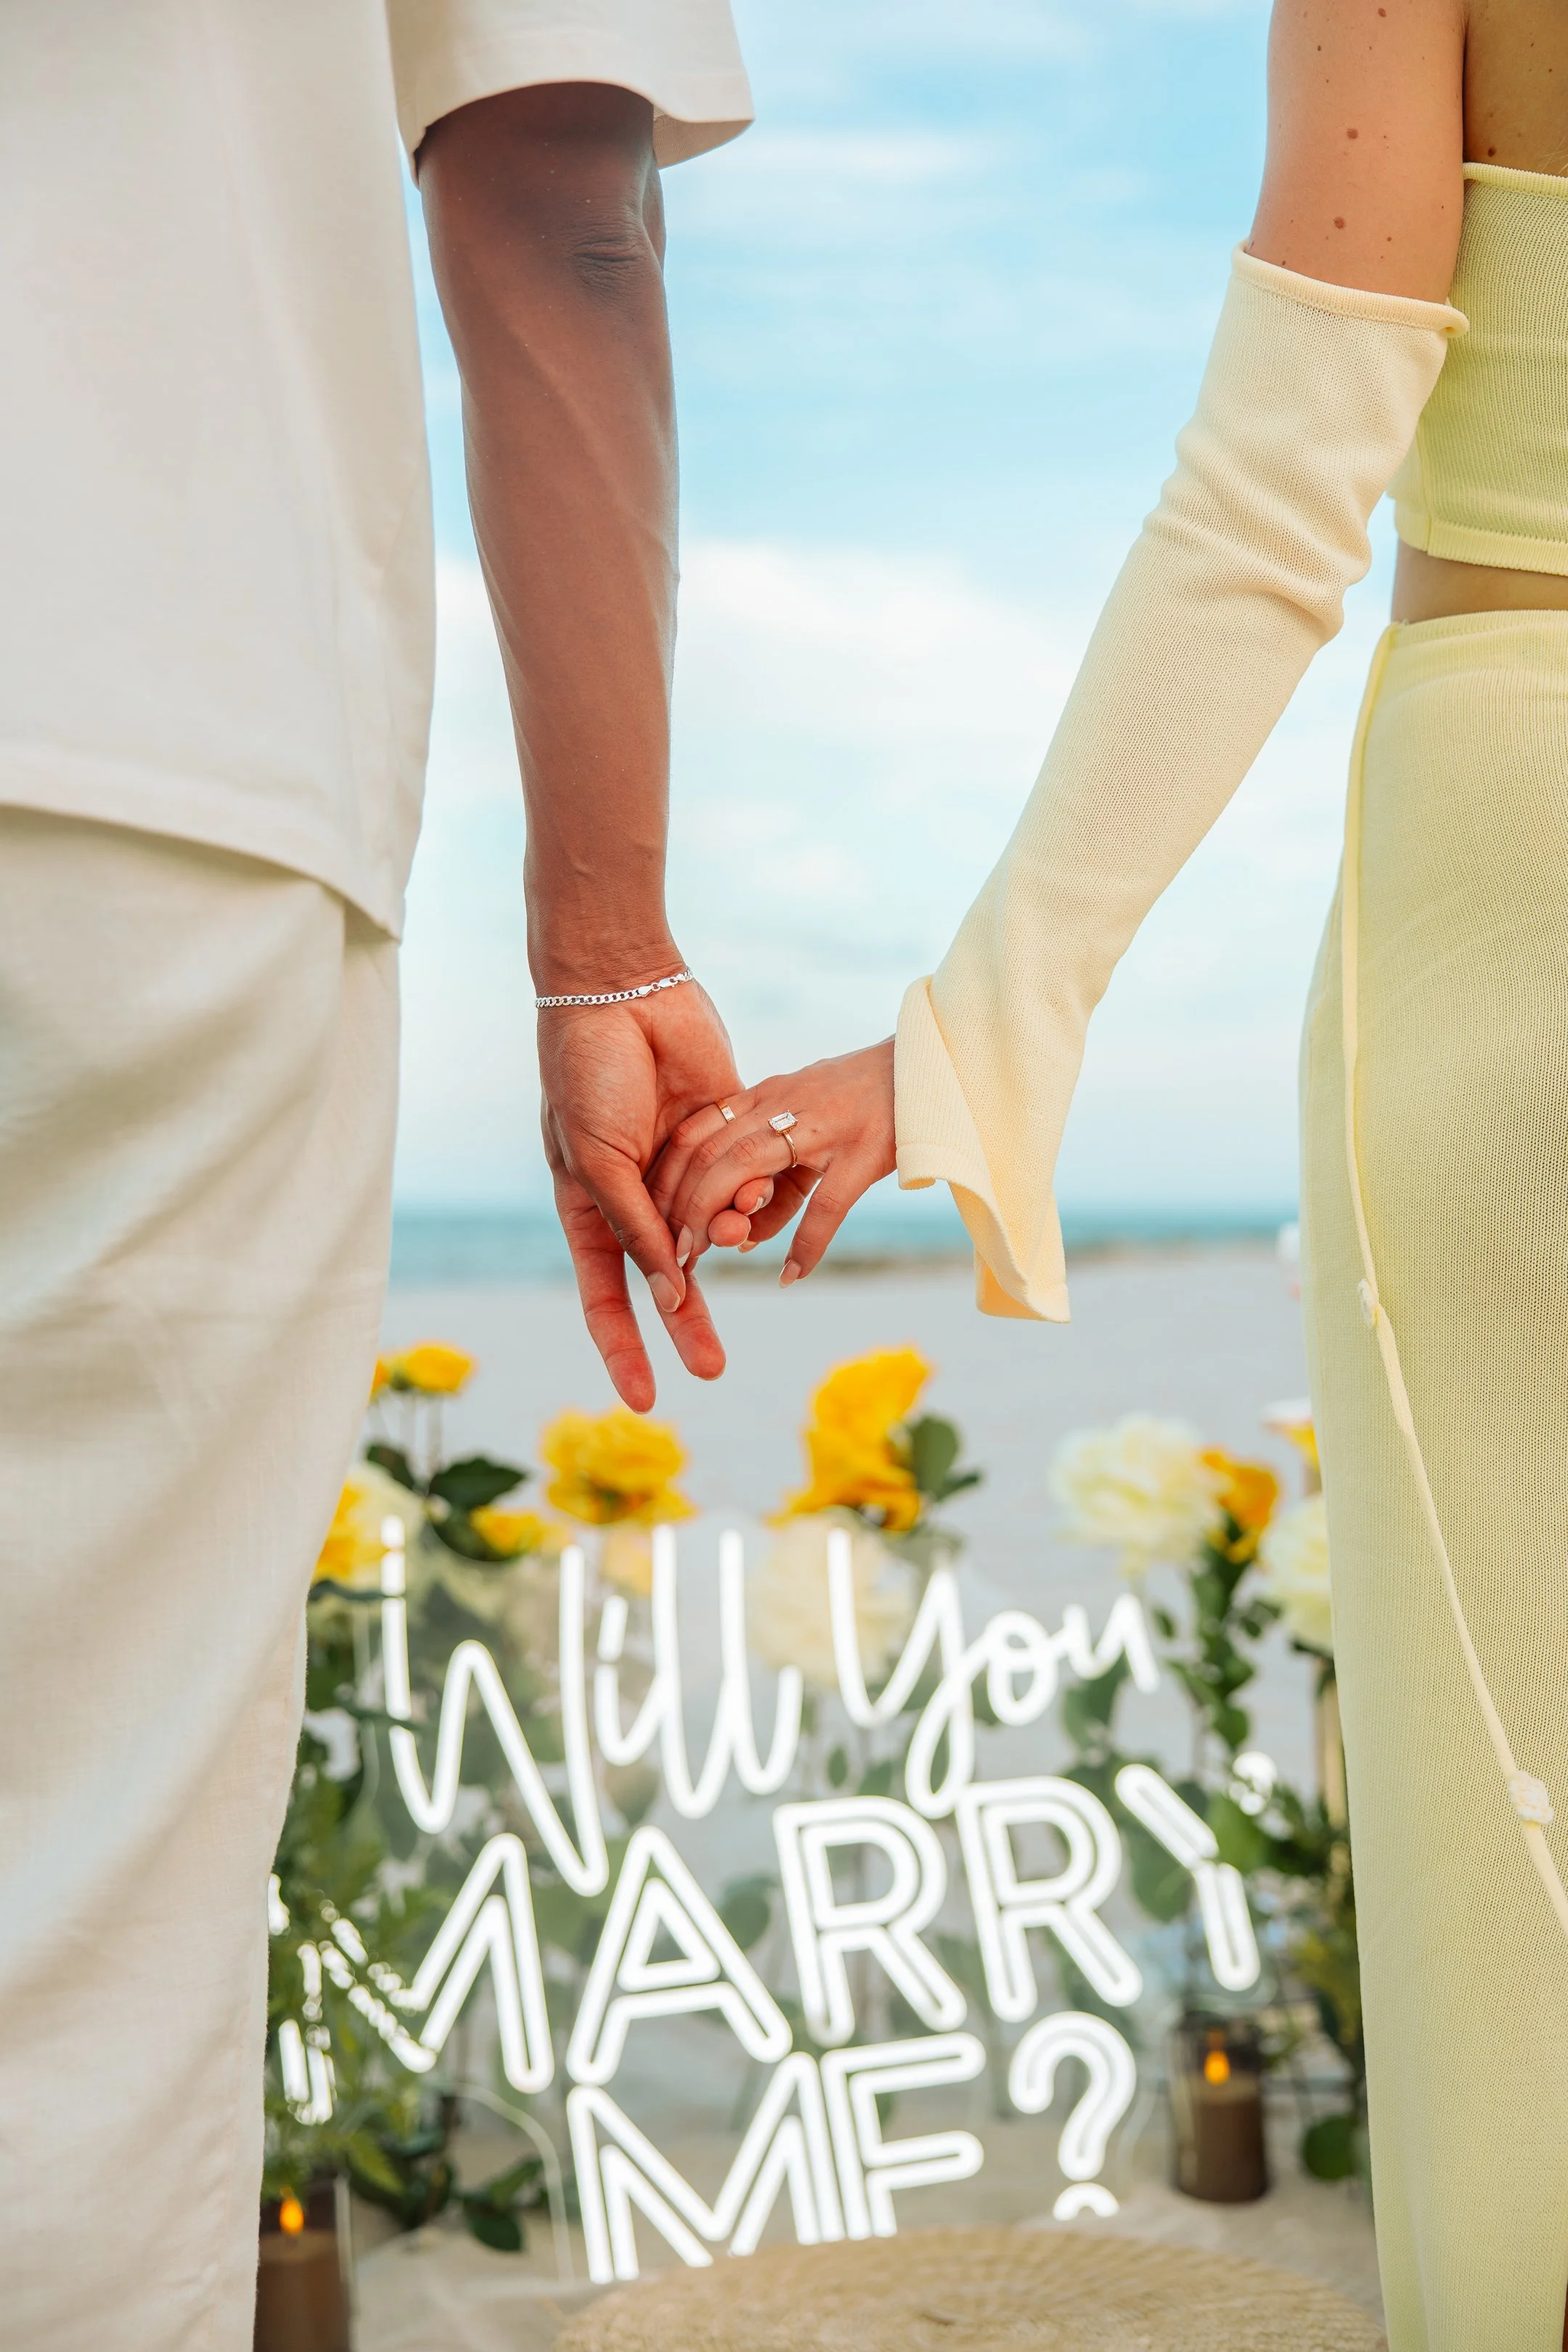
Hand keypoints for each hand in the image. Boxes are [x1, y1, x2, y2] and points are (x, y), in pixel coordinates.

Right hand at [540, 981, 742, 1409]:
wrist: (623, 993)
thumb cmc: (588, 1074)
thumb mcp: (598, 1160)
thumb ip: (634, 1228)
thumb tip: (667, 1295)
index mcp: (589, 1206)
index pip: (605, 1296)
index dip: (622, 1348)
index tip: (644, 1400)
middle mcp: (637, 1197)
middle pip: (665, 1281)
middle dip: (689, 1324)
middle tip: (714, 1369)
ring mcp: (681, 1168)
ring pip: (710, 1232)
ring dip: (723, 1236)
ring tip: (735, 1224)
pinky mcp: (724, 1136)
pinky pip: (744, 1182)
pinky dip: (751, 1190)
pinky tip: (760, 1182)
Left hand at [648, 1039, 895, 1284]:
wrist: (928, 1068)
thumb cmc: (864, 1102)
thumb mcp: (807, 1131)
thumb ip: (775, 1179)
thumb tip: (742, 1240)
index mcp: (764, 1096)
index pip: (694, 1133)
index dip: (666, 1179)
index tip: (652, 1221)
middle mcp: (783, 1105)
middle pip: (707, 1153)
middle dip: (680, 1205)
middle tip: (670, 1252)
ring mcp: (822, 1127)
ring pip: (745, 1170)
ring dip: (717, 1218)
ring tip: (702, 1257)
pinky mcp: (863, 1152)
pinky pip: (825, 1204)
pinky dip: (804, 1243)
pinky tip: (792, 1275)